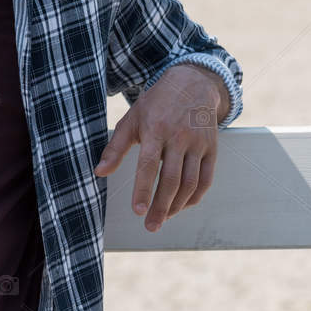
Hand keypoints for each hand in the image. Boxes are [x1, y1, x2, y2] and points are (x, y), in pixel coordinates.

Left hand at [93, 64, 225, 231]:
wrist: (192, 83)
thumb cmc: (156, 104)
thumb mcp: (131, 119)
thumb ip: (115, 148)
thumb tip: (99, 172)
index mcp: (156, 129)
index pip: (149, 165)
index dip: (143, 190)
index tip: (138, 211)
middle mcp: (179, 137)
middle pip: (171, 179)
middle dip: (161, 207)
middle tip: (151, 226)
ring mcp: (198, 143)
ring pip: (190, 183)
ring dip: (177, 205)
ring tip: (163, 218)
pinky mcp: (212, 148)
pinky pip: (206, 179)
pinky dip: (195, 197)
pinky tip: (182, 206)